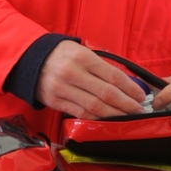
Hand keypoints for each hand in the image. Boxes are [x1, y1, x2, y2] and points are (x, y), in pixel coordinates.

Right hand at [34, 40, 148, 118]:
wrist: (29, 59)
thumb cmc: (61, 54)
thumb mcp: (81, 51)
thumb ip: (101, 66)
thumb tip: (127, 83)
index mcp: (82, 57)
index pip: (113, 76)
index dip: (130, 88)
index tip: (141, 96)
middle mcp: (72, 73)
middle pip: (106, 93)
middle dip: (127, 104)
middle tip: (140, 110)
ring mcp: (62, 89)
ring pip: (95, 106)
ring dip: (115, 114)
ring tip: (128, 117)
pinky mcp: (55, 101)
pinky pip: (80, 113)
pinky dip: (97, 118)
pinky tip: (108, 119)